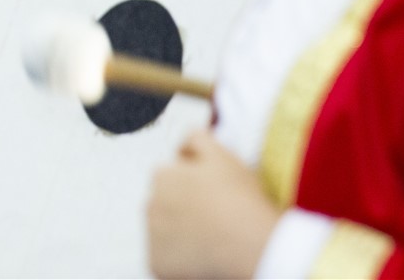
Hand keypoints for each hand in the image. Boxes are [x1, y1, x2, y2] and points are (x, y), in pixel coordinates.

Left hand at [145, 129, 281, 279]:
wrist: (253, 247)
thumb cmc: (240, 201)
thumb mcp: (222, 154)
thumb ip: (194, 138)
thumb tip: (181, 144)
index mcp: (161, 176)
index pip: (169, 176)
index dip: (192, 183)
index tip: (210, 193)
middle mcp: (150, 206)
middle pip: (164, 204)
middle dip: (182, 207)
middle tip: (213, 216)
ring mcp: (152, 238)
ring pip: (164, 231)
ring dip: (180, 232)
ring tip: (212, 236)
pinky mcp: (158, 265)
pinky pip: (166, 259)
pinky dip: (180, 260)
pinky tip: (205, 254)